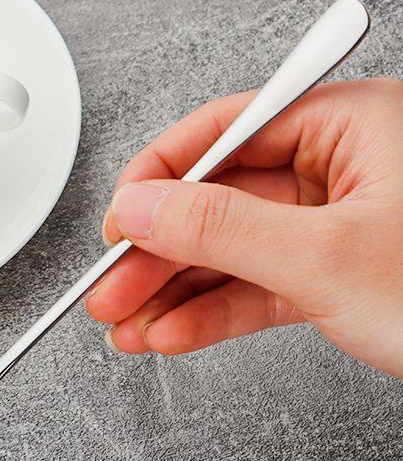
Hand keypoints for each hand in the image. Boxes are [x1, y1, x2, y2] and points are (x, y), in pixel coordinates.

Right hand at [85, 78, 402, 376]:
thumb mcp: (325, 256)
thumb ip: (221, 228)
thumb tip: (142, 208)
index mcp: (352, 125)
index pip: (227, 130)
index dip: (160, 177)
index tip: (117, 222)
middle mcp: (342, 167)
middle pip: (220, 200)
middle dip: (157, 254)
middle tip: (109, 290)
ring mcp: (338, 224)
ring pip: (234, 251)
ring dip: (174, 293)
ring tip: (127, 326)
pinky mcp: (338, 274)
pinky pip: (260, 286)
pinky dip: (212, 314)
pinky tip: (172, 335)